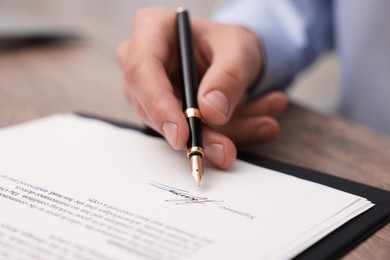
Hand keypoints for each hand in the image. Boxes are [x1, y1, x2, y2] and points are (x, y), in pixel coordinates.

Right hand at [117, 7, 286, 168]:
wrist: (232, 57)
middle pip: (153, 107)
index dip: (159, 106)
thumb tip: (211, 112)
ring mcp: (150, 93)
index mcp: (152, 30)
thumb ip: (228, 76)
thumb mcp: (238, 49)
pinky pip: (190, 134)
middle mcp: (142, 63)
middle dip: (197, 133)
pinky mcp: (166, 114)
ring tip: (264, 124)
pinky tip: (258, 124)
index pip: (142, 71)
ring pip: (175, 127)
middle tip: (228, 149)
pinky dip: (226, 135)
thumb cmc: (227, 43)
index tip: (182, 135)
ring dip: (222, 134)